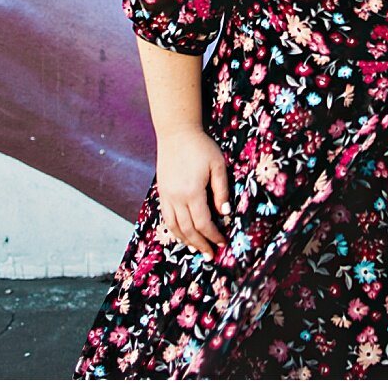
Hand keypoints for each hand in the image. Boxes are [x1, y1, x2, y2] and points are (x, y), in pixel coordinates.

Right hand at [155, 128, 231, 257]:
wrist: (176, 133)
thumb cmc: (201, 147)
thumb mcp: (218, 165)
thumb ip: (221, 190)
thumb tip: (225, 213)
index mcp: (192, 192)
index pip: (203, 223)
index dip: (213, 236)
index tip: (223, 242)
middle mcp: (176, 197)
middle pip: (188, 229)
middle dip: (201, 244)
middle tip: (211, 255)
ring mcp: (166, 195)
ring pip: (174, 227)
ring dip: (186, 241)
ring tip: (196, 249)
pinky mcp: (161, 192)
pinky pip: (166, 217)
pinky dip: (174, 230)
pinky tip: (182, 234)